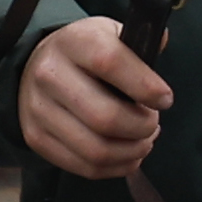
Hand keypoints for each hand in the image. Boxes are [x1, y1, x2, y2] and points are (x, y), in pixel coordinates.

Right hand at [18, 17, 170, 178]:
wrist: (37, 67)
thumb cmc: (86, 54)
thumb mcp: (110, 34)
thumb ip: (138, 41)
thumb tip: (160, 40)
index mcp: (74, 42)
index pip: (110, 63)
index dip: (145, 87)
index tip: (165, 99)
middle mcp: (49, 74)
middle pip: (105, 117)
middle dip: (142, 127)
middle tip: (152, 122)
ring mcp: (39, 110)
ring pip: (97, 150)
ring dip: (132, 151)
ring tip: (143, 139)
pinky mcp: (36, 138)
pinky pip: (85, 167)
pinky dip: (117, 167)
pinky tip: (128, 154)